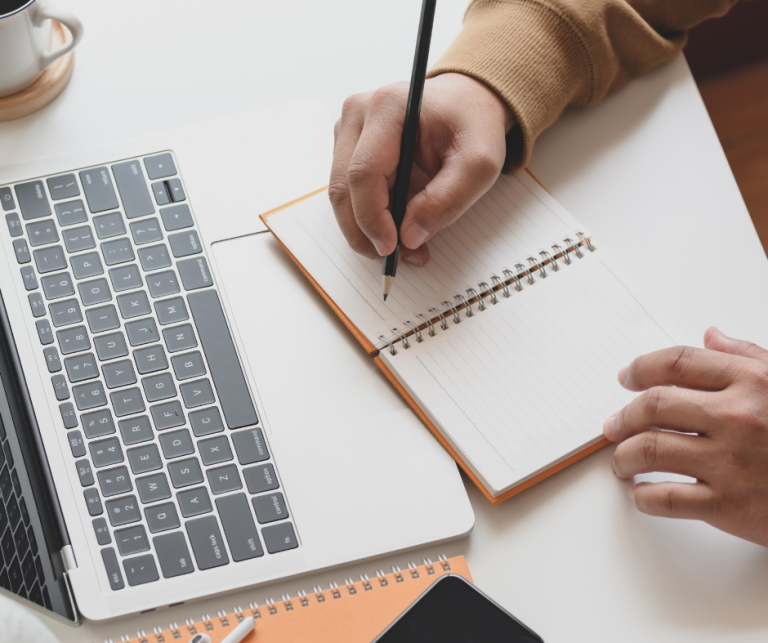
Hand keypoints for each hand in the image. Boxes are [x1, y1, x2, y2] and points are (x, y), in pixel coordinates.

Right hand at [329, 73, 514, 264]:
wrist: (466, 103)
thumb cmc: (472, 126)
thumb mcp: (479, 164)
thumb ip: (447, 200)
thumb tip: (409, 237)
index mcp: (388, 107)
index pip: (363, 173)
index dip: (372, 218)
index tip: (391, 248)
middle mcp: (358, 113)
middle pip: (343, 188)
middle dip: (365, 232)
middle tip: (396, 258)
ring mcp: (348, 129)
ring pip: (342, 194)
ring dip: (365, 230)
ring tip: (404, 247)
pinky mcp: (348, 146)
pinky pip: (348, 192)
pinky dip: (368, 218)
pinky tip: (395, 227)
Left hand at [603, 327, 767, 546]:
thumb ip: (748, 358)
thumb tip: (711, 336)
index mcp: (751, 382)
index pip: (677, 363)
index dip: (641, 368)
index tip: (625, 378)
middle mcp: (737, 417)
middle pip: (653, 405)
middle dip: (622, 416)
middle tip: (612, 425)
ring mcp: (730, 462)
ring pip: (649, 450)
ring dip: (623, 456)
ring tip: (621, 461)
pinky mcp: (729, 505)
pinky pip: (666, 499)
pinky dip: (644, 498)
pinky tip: (642, 494)